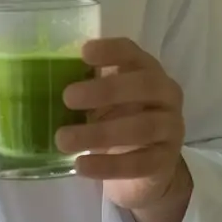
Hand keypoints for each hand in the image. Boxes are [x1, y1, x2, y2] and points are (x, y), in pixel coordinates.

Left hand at [57, 36, 192, 221]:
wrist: (149, 170)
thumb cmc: (121, 123)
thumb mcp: (108, 103)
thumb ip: (90, 90)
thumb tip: (50, 78)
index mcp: (150, 72)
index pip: (134, 54)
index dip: (112, 51)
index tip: (84, 53)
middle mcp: (167, 95)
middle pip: (144, 85)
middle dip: (106, 90)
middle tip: (68, 97)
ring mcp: (171, 128)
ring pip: (141, 127)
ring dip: (99, 133)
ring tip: (63, 139)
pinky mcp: (165, 161)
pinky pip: (138, 163)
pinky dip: (108, 165)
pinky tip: (80, 165)